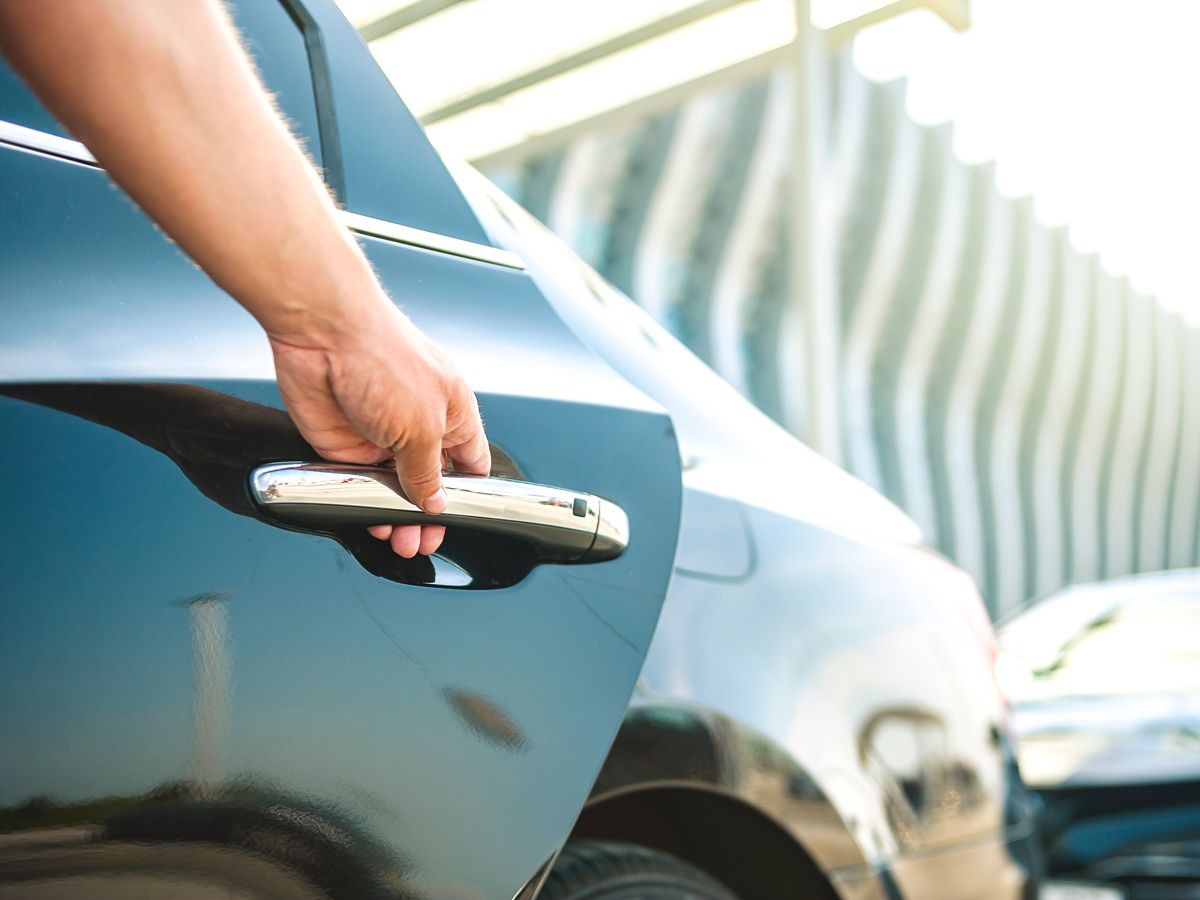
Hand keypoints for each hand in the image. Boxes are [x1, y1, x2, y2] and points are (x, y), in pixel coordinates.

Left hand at [269, 300, 489, 557]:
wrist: (322, 334)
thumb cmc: (384, 358)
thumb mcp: (423, 426)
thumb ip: (429, 472)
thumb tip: (435, 504)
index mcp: (452, 413)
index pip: (469, 465)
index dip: (464, 496)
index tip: (457, 522)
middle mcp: (418, 425)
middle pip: (429, 484)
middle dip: (426, 516)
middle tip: (420, 542)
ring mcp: (380, 435)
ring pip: (392, 489)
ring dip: (395, 516)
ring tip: (397, 540)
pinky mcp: (344, 443)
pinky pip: (356, 483)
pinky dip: (361, 505)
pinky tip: (367, 520)